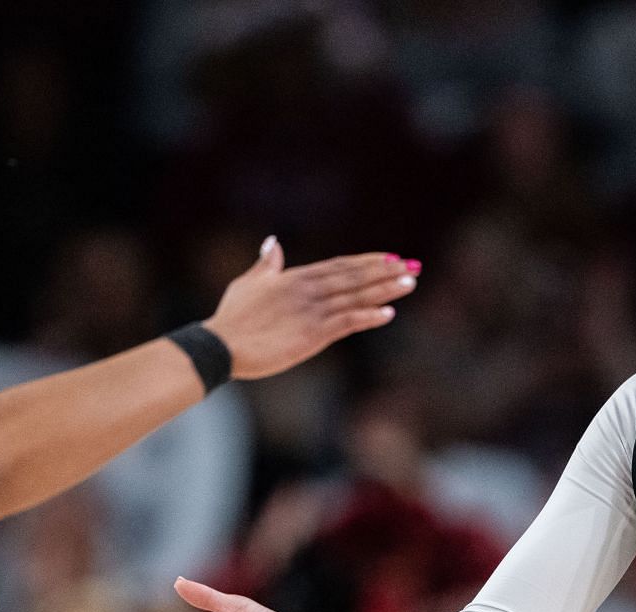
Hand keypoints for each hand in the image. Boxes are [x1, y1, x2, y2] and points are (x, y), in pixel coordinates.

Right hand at [204, 238, 418, 379]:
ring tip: (409, 283)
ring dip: (385, 290)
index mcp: (296, 277)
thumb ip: (266, 264)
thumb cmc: (232, 317)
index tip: (390, 258)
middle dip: (385, 271)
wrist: (223, 344)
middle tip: (412, 266)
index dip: (367, 261)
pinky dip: (369, 317)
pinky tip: (389, 313)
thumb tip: (273, 242)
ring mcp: (313, 311)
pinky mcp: (314, 334)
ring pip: (356, 297)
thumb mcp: (249, 283)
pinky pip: (348, 322)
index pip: (340, 265)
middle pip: (354, 277)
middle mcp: (309, 290)